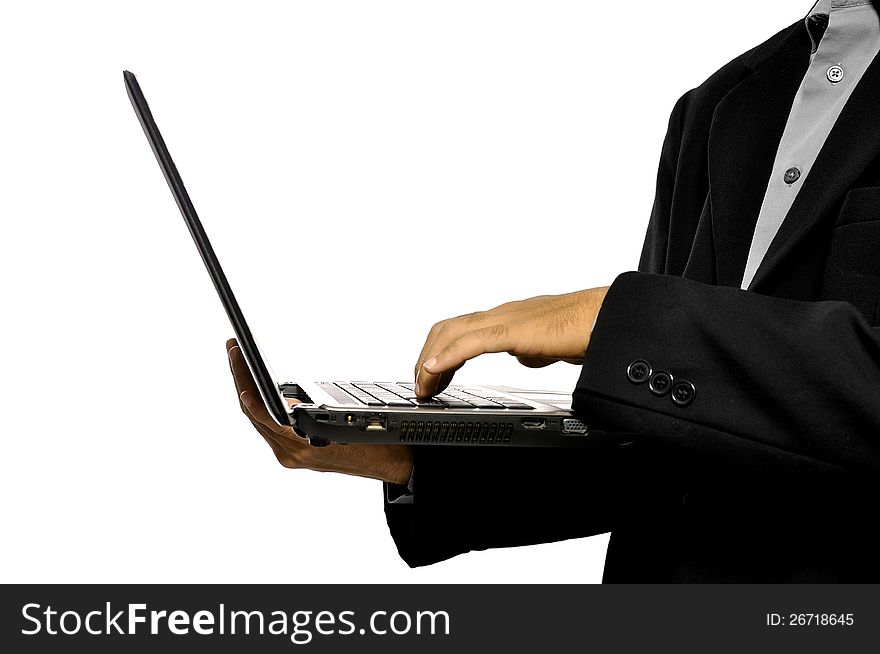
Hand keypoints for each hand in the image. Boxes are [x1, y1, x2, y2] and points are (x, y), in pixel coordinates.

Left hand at [226, 338, 412, 484]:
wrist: (391, 463)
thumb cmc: (379, 442)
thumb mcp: (352, 423)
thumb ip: (316, 418)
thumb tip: (289, 405)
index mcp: (305, 447)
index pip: (266, 417)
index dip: (250, 396)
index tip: (239, 371)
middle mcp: (292, 454)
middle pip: (255, 414)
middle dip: (242, 380)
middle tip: (233, 350)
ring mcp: (290, 455)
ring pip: (258, 419)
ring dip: (247, 389)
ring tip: (239, 361)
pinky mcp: (292, 452)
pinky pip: (268, 424)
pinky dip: (260, 403)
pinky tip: (256, 385)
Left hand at [414, 287, 608, 397]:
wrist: (607, 319)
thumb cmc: (585, 327)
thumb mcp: (548, 345)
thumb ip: (529, 349)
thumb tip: (523, 357)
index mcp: (507, 319)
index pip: (460, 329)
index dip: (439, 351)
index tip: (431, 376)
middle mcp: (501, 315)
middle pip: (447, 328)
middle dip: (426, 357)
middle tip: (420, 384)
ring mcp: (505, 320)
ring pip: (452, 332)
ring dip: (430, 359)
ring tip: (423, 384)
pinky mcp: (514, 330)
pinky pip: (471, 341)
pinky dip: (447, 356)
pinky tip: (435, 370)